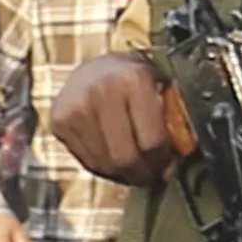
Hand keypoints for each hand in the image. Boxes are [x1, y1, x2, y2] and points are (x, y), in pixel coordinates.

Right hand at [47, 55, 187, 184]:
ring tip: (134, 169)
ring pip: (104, 165)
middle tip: (152, 174)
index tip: (168, 164)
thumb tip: (182, 152)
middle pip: (125, 157)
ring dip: (123, 175)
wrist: (92, 67)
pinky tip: (113, 159)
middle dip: (142, 173)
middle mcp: (101, 92)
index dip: (163, 160)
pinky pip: (86, 162)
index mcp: (133, 79)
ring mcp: (76, 109)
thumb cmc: (131, 78)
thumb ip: (172, 114)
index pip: (152, 141)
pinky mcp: (60, 122)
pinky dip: (103, 168)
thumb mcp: (158, 84)